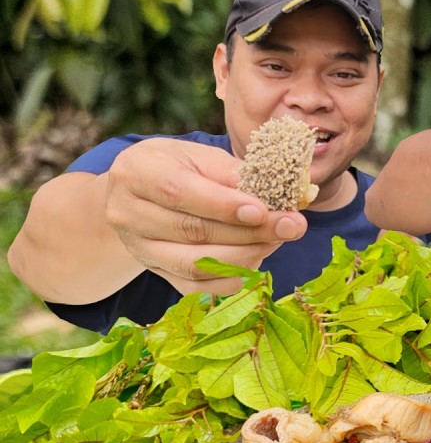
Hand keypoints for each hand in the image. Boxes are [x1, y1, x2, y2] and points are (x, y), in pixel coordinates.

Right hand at [103, 139, 307, 294]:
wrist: (141, 193)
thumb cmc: (178, 167)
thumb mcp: (200, 156)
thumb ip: (234, 173)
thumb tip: (284, 193)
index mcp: (136, 173)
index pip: (178, 193)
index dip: (223, 206)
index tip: (264, 211)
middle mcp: (127, 214)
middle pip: (192, 231)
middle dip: (249, 232)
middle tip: (291, 226)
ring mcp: (140, 249)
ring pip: (194, 264)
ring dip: (245, 255)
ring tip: (277, 240)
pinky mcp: (156, 273)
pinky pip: (196, 286)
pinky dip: (231, 277)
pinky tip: (256, 258)